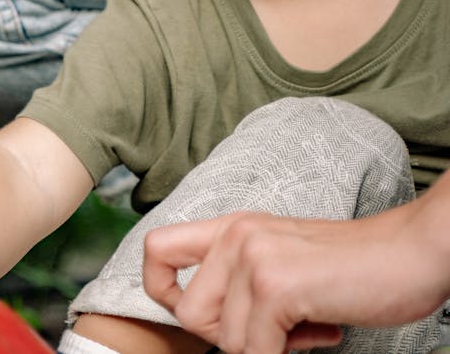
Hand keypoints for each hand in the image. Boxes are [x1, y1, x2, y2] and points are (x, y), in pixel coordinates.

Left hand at [142, 208, 448, 353]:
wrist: (413, 253)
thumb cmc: (353, 265)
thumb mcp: (281, 258)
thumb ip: (240, 279)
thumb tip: (207, 323)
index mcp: (230, 227)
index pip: (156, 251)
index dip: (162, 291)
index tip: (202, 314)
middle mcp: (234, 236)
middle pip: (189, 313)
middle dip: (230, 336)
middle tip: (278, 328)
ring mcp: (253, 258)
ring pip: (225, 339)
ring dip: (266, 348)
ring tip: (307, 325)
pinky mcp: (275, 286)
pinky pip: (256, 351)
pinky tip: (324, 329)